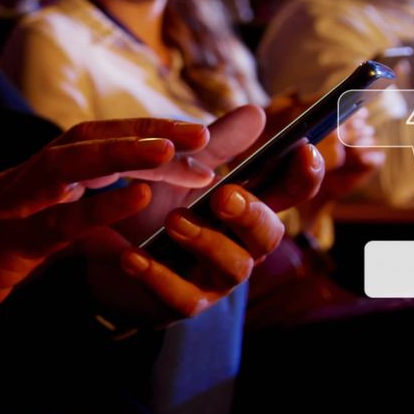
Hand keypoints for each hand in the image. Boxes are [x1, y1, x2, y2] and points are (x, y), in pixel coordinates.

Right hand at [0, 118, 211, 345]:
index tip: (196, 135)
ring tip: (177, 148)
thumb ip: (76, 231)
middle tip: (205, 131)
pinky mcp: (2, 243)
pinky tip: (135, 199)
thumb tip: (125, 229)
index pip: (96, 143)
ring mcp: (11, 206)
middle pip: (91, 139)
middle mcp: (25, 181)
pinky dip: (98, 209)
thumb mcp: (32, 244)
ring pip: (72, 165)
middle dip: (149, 130)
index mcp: (35, 181)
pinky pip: (55, 222)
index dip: (145, 134)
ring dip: (126, 151)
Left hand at [85, 106, 325, 326]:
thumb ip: (216, 145)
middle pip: (268, 234)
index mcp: (247, 209)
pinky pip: (182, 297)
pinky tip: (132, 257)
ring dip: (205, 242)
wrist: (108, 257)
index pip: (289, 194)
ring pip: (233, 268)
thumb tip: (257, 111)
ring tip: (173, 222)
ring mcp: (216, 279)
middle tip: (225, 195)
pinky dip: (158, 277)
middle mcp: (242, 246)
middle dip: (251, 214)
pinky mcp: (183, 303)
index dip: (303, 177)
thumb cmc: (154, 210)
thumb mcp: (179, 172)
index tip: (304, 153)